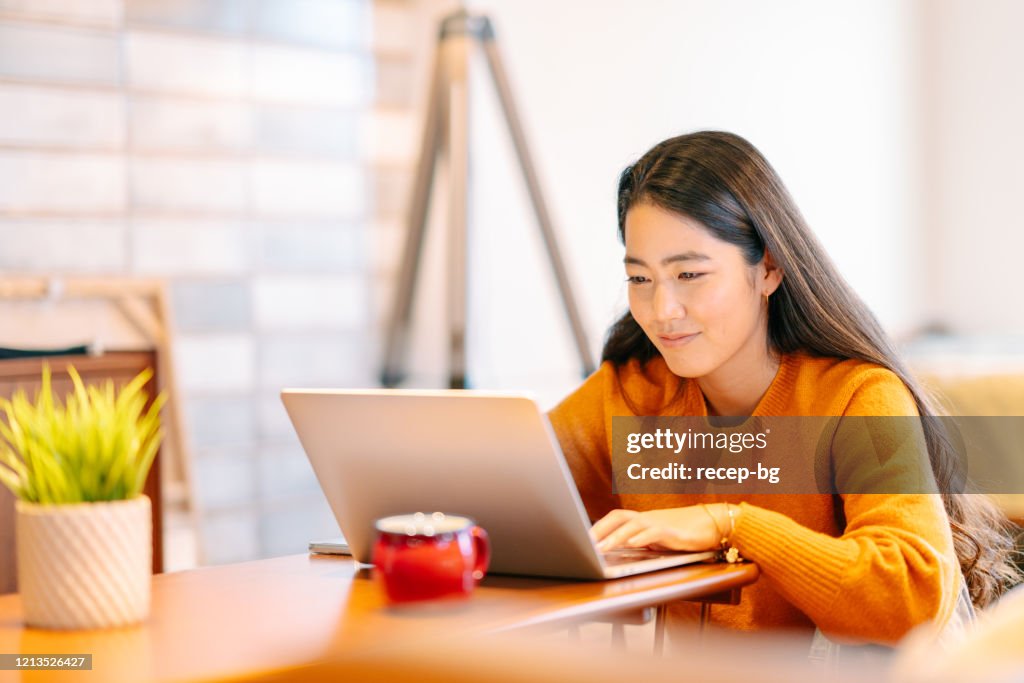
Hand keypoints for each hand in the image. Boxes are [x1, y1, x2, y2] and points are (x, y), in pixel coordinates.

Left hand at [590, 505, 726, 552]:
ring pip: (632, 525)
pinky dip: (640, 538)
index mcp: (644, 520)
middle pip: (618, 517)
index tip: (583, 538)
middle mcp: (648, 518)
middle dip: (600, 529)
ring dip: (614, 537)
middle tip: (585, 543)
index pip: (615, 518)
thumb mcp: (660, 539)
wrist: (715, 524)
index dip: (598, 526)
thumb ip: (643, 542)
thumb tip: (623, 551)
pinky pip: (653, 532)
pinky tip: (631, 545)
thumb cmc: (687, 533)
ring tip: (600, 548)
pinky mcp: (673, 532)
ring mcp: (660, 523)